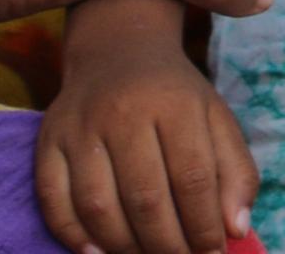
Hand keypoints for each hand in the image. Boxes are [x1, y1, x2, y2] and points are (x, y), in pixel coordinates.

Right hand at [35, 0, 258, 253]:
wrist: (118, 50)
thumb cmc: (175, 97)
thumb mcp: (216, 119)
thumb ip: (236, 172)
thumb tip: (235, 229)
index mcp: (175, 103)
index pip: (192, 177)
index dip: (203, 225)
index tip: (212, 252)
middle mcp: (124, 112)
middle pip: (145, 197)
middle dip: (167, 245)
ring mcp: (81, 126)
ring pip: (98, 204)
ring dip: (124, 246)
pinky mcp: (48, 139)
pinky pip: (53, 198)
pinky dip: (73, 234)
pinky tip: (97, 252)